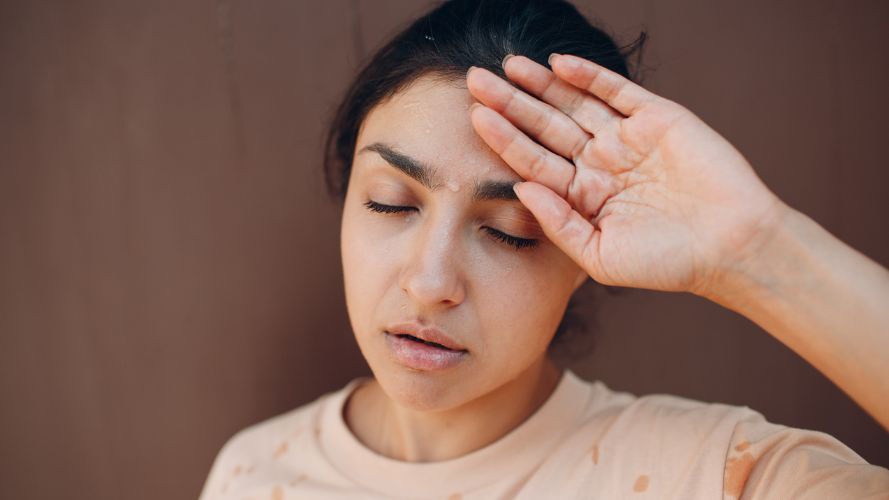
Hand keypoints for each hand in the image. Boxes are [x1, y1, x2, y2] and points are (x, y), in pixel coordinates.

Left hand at [466, 54, 786, 294]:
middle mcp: (599, 163)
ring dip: (541, 84)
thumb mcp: (599, 255)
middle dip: (510, 103)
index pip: (533, 160)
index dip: (503, 139)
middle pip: (544, 126)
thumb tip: (518, 187)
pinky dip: (590, 75)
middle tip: (474, 79)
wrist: (731, 247)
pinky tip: (558, 63)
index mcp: (582, 196)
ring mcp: (627, 138)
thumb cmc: (667, 263)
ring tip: (507, 64)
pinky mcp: (657, 118)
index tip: (474, 117)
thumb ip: (558, 223)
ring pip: (574, 103)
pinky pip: (617, 90)